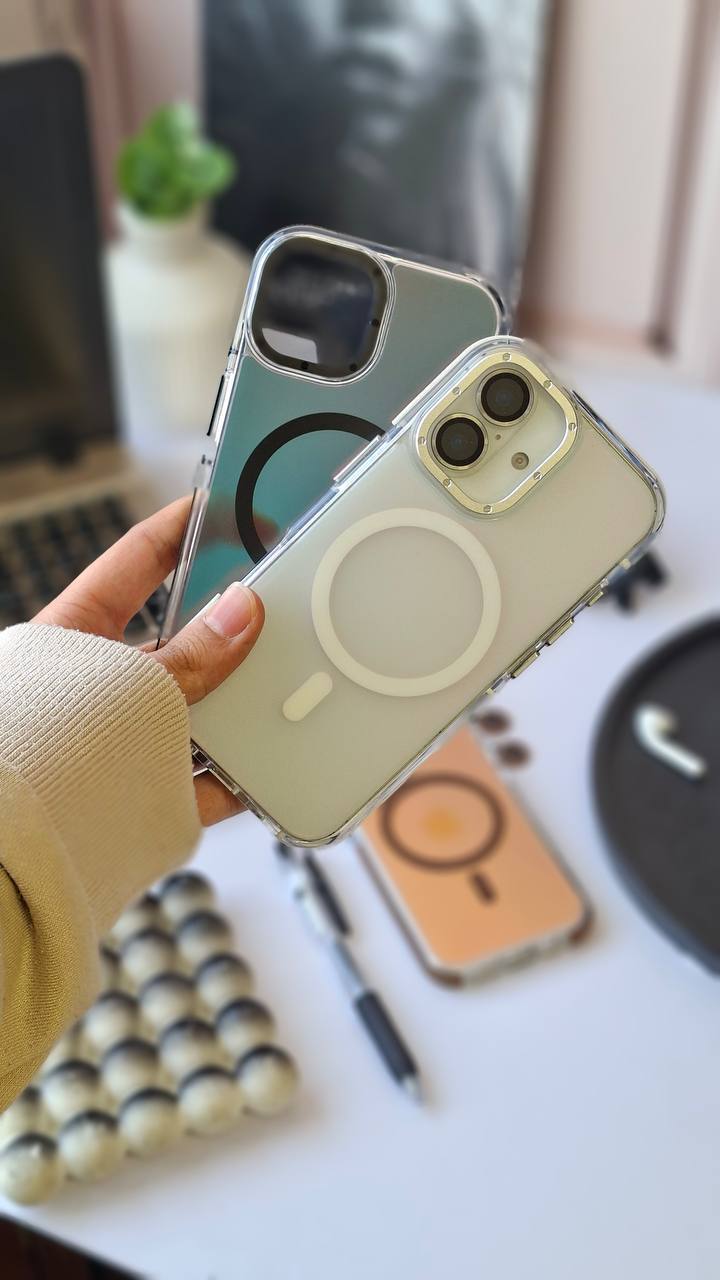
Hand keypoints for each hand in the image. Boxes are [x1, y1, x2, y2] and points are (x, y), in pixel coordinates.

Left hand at [33, 496, 263, 824]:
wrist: (5, 857)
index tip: (229, 503)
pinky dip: (237, 779)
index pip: (138, 560)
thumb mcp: (119, 689)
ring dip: (238, 710)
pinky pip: (199, 782)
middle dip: (228, 632)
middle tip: (280, 610)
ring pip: (193, 713)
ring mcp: (120, 739)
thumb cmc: (29, 755)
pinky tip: (270, 770)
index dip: (184, 526)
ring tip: (285, 693)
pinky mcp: (137, 794)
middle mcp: (100, 684)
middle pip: (178, 643)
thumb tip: (243, 611)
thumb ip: (187, 658)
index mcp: (75, 633)